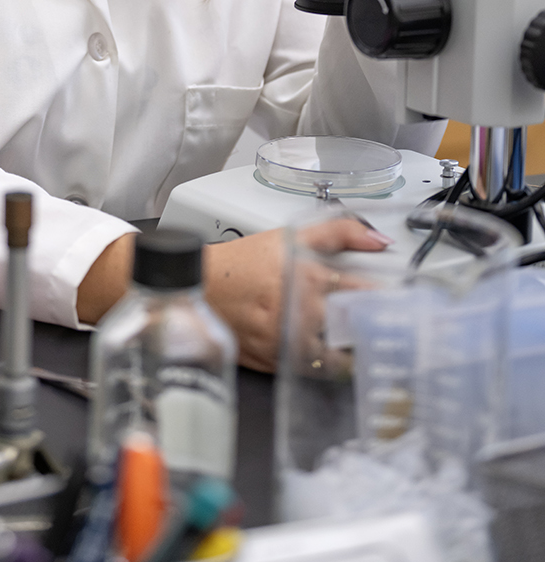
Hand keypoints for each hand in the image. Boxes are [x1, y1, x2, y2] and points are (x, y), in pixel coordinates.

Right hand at [203, 218, 390, 372]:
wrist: (201, 287)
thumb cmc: (243, 263)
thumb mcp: (291, 236)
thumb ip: (340, 232)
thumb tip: (380, 240)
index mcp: (308, 278)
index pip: (363, 291)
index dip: (388, 298)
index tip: (403, 303)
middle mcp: (300, 313)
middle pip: (354, 328)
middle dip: (375, 330)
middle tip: (394, 331)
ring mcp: (288, 342)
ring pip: (337, 360)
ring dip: (354, 355)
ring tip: (367, 349)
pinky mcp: (277, 364)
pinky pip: (313, 373)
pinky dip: (328, 368)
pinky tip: (336, 360)